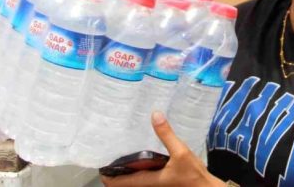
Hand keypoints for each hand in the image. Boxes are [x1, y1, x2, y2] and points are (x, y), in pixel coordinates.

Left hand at [100, 111, 224, 186]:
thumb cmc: (193, 175)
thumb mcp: (181, 153)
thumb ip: (167, 135)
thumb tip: (155, 114)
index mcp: (146, 181)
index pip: (116, 182)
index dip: (105, 173)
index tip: (101, 157)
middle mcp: (146, 184)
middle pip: (121, 181)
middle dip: (114, 167)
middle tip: (110, 147)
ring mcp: (153, 184)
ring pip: (132, 178)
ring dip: (126, 167)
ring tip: (123, 147)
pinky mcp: (160, 181)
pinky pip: (142, 174)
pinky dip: (137, 166)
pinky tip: (142, 151)